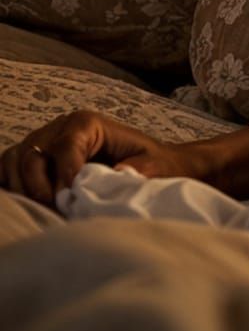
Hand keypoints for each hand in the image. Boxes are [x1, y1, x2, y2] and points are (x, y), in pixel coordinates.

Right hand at [0, 110, 209, 208]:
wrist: (149, 163)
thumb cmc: (150, 163)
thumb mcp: (152, 165)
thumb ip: (134, 171)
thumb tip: (112, 177)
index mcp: (87, 123)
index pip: (64, 146)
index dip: (63, 174)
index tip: (68, 198)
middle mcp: (60, 126)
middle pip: (33, 153)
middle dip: (39, 185)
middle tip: (55, 207)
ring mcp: (42, 140)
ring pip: (15, 160)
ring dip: (22, 187)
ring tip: (42, 207)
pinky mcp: (32, 157)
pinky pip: (6, 166)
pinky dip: (7, 183)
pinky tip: (20, 201)